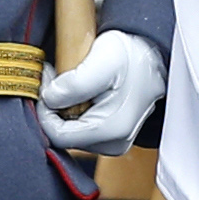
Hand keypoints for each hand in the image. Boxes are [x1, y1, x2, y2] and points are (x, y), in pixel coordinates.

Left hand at [36, 29, 164, 155]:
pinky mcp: (111, 136)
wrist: (154, 58)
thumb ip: (75, 83)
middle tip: (55, 76)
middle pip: (63, 135)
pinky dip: (73, 111)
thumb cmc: (134, 56)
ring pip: (70, 132)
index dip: (44, 108)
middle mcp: (113, 143)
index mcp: (111, 130)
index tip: (46, 80)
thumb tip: (49, 99)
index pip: (57, 135)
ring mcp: (113, 142)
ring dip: (63, 107)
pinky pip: (80, 129)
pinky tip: (81, 92)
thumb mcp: (105, 59)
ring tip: (71, 81)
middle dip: (53, 107)